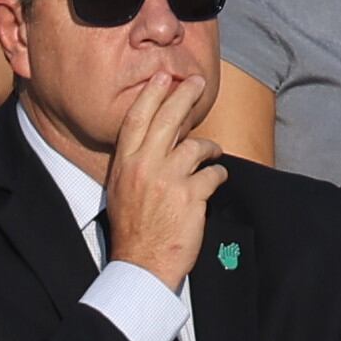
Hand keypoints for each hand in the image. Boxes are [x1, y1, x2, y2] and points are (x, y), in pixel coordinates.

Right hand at [102, 73, 225, 284]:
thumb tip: (161, 141)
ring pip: (197, 146)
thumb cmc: (134, 227)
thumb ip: (138, 163)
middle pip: (168, 121)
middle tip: (198, 81)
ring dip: (209, 147)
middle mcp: (144, 166)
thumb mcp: (123, 188)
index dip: (151, 95)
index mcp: (125, 164)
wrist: (141, 262)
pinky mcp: (190, 196)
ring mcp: (168, 180)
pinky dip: (217, 176)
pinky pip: (213, 175)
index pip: (137, 120)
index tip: (162, 77)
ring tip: (213, 152)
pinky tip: (215, 182)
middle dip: (184, 96)